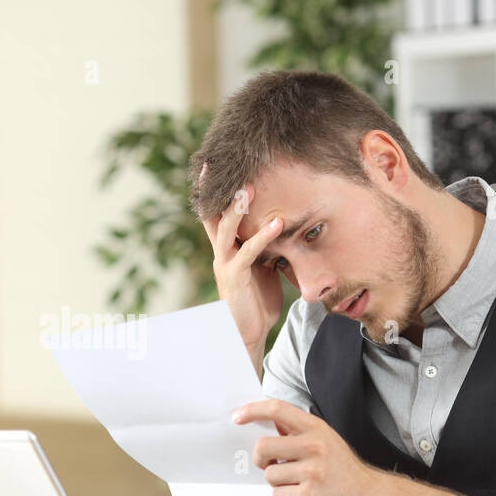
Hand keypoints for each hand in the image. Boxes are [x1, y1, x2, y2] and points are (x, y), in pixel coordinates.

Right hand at [198, 165, 285, 356]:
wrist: (247, 333)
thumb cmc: (257, 300)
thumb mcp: (263, 267)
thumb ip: (266, 246)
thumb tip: (282, 225)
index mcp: (225, 247)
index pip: (216, 212)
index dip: (214, 189)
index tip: (215, 163)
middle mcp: (220, 251)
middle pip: (213, 213)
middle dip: (217, 188)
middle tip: (224, 162)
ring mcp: (225, 263)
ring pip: (226, 228)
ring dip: (237, 207)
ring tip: (249, 188)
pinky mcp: (235, 276)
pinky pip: (248, 252)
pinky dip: (262, 236)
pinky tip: (276, 223)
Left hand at [233, 398, 379, 495]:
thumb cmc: (341, 468)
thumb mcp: (325, 439)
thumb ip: (297, 431)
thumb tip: (263, 424)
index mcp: (316, 429)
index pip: (277, 410)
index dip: (253, 410)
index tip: (238, 417)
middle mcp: (314, 447)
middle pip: (262, 447)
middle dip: (261, 458)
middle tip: (271, 463)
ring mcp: (311, 473)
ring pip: (270, 475)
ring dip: (279, 482)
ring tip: (300, 482)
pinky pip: (278, 495)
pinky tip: (305, 494)